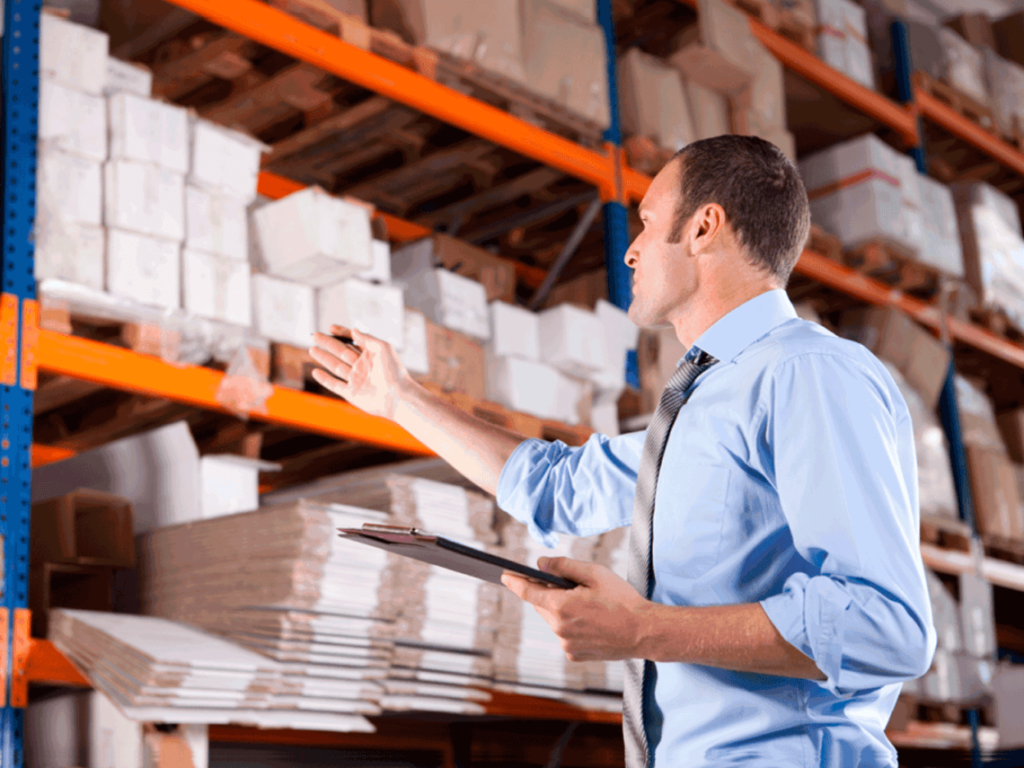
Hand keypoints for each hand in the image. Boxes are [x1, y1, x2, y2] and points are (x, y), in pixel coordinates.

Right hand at [309, 325, 409, 419]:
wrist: (397, 397)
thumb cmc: (394, 371)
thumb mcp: (383, 348)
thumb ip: (367, 338)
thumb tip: (354, 329)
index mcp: (371, 355)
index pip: (353, 341)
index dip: (342, 333)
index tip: (331, 327)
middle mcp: (362, 366)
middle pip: (341, 352)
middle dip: (328, 343)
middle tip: (314, 335)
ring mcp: (356, 380)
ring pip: (335, 367)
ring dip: (324, 358)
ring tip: (312, 349)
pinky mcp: (351, 394)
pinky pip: (335, 385)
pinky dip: (325, 379)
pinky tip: (315, 371)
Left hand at [501, 557, 650, 661]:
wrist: (644, 631)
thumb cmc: (622, 599)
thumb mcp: (593, 573)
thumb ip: (563, 566)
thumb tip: (541, 564)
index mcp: (561, 606)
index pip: (528, 592)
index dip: (514, 582)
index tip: (504, 575)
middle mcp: (559, 627)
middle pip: (542, 605)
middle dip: (549, 593)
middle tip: (570, 585)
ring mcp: (566, 644)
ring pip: (554, 620)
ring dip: (562, 610)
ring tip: (587, 604)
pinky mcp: (574, 654)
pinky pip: (565, 634)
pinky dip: (571, 625)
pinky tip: (591, 621)